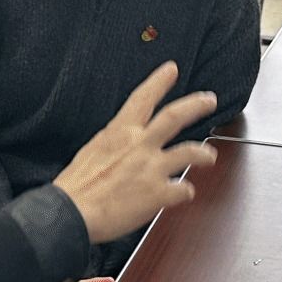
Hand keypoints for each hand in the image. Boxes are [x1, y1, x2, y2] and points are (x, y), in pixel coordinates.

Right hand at [52, 62, 218, 243]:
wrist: (72, 212)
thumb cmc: (76, 186)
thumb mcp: (93, 151)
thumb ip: (115, 144)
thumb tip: (124, 145)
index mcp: (120, 132)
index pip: (143, 98)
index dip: (159, 81)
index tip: (171, 69)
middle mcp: (140, 145)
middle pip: (175, 116)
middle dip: (196, 105)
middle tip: (209, 100)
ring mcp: (152, 168)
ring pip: (190, 152)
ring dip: (203, 153)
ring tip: (209, 156)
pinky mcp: (158, 193)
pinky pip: (183, 190)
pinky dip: (185, 191)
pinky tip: (184, 193)